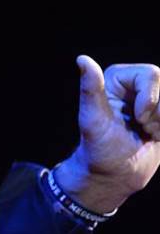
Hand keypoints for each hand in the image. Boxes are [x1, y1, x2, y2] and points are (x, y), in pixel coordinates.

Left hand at [54, 55, 159, 213]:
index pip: (152, 73)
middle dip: (158, 113)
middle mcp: (136, 83)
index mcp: (117, 78)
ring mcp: (152, 98)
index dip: (150, 99)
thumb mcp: (93, 119)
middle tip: (141, 127)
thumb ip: (90, 89)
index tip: (137, 119)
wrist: (115, 174)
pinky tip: (155, 136)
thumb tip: (82, 59)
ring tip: (146, 132)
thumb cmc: (99, 148)